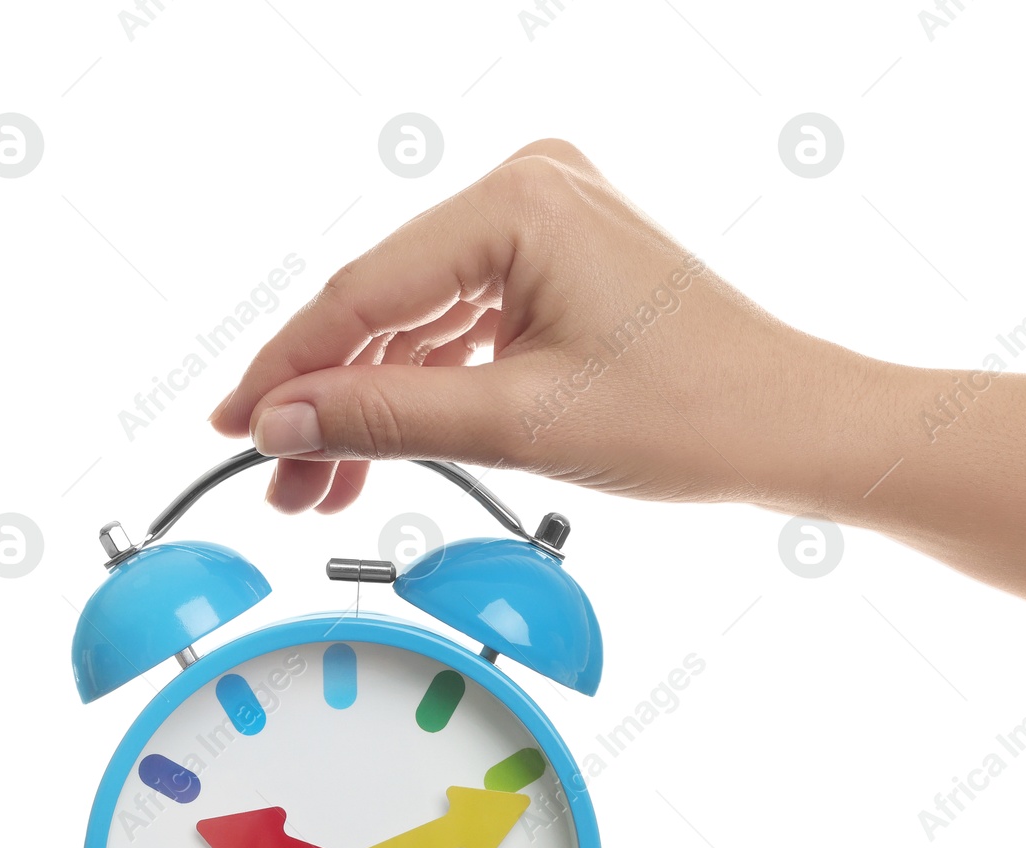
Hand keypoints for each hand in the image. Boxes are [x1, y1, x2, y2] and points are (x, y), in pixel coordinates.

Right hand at [208, 138, 878, 515]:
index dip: (289, 369)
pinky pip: (467, 320)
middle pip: (387, 304)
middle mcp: (529, 188)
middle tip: (279, 475)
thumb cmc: (693, 414)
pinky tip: (385, 441)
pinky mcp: (561, 259)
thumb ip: (388, 419)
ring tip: (324, 481)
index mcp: (519, 202)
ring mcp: (547, 220)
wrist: (789, 425)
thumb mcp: (519, 424)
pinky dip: (429, 383)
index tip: (236, 425)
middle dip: (329, 398)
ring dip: (374, 399)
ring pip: (423, 319)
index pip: (364, 292)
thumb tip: (284, 421)